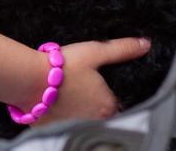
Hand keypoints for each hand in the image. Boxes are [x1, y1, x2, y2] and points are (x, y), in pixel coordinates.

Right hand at [36, 37, 150, 123]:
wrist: (30, 81)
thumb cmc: (64, 67)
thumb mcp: (96, 52)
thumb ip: (122, 49)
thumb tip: (146, 44)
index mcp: (108, 106)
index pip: (119, 104)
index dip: (113, 93)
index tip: (105, 83)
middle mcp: (95, 122)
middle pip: (103, 114)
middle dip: (98, 102)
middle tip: (87, 85)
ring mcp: (75, 128)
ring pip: (85, 119)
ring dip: (83, 108)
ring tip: (74, 91)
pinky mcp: (56, 130)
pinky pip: (67, 124)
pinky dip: (66, 114)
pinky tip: (60, 101)